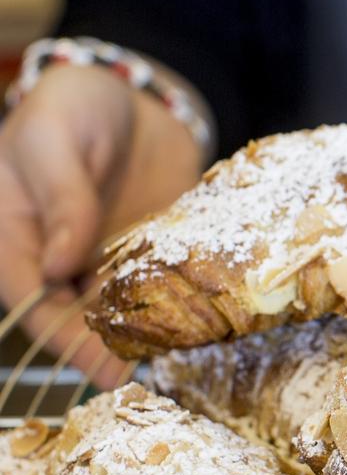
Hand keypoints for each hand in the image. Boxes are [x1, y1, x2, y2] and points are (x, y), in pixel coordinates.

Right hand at [0, 65, 203, 386]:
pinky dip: (175, 307)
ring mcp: (106, 262)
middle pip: (74, 316)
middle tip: (137, 377)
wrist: (133, 97)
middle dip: (103, 349)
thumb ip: (61, 195)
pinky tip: (200, 327)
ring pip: (118, 310)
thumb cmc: (73, 105)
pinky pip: (160, 287)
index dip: (58, 333)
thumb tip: (62, 263)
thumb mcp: (53, 136)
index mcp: (16, 236)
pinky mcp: (150, 256)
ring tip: (170, 363)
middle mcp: (59, 260)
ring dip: (141, 336)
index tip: (95, 361)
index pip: (29, 296)